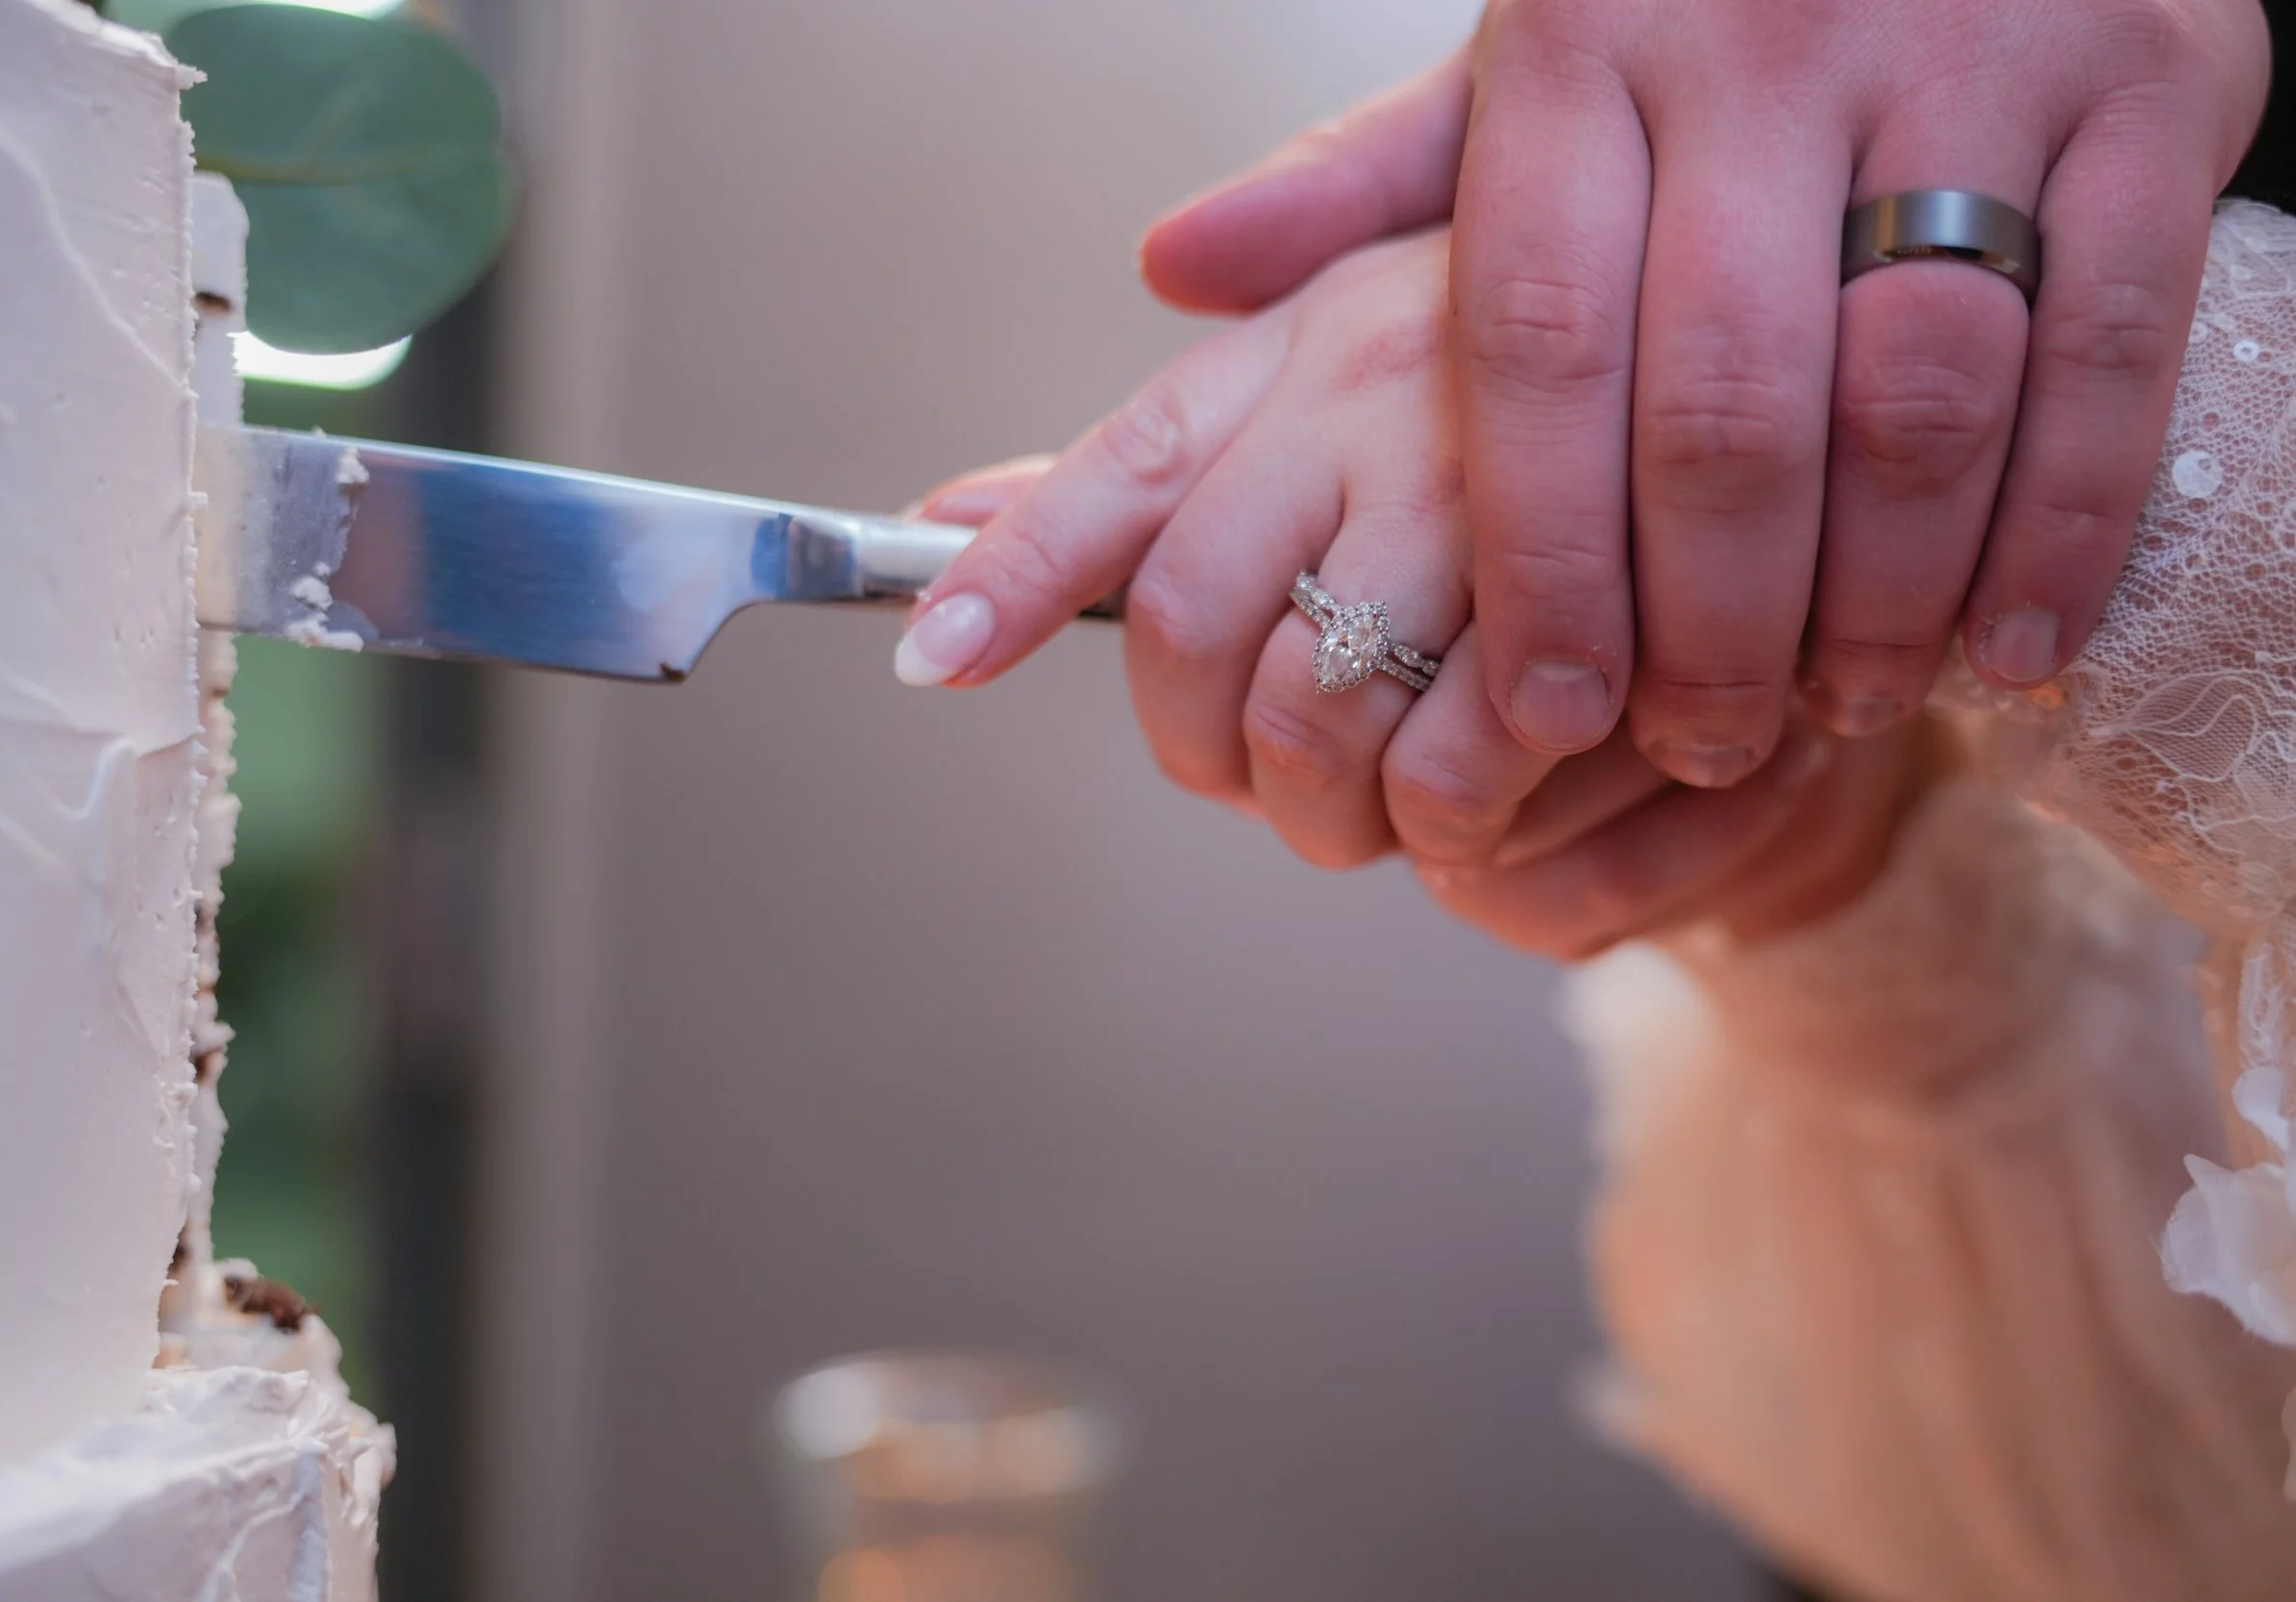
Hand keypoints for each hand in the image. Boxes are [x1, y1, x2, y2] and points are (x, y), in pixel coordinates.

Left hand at [914, 444, 1907, 954]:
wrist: (1817, 423)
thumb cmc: (1544, 433)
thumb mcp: (1357, 388)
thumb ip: (1180, 458)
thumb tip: (957, 510)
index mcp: (1316, 340)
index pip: (1122, 471)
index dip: (1006, 578)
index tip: (932, 665)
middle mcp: (1399, 391)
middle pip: (1194, 628)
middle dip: (1209, 757)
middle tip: (1269, 787)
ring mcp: (1518, 490)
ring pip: (1322, 720)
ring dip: (1329, 815)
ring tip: (1394, 812)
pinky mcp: (1639, 604)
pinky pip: (1471, 781)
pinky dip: (1460, 843)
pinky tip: (1499, 813)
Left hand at [1139, 0, 2268, 787]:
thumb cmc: (1714, 9)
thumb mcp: (1535, 73)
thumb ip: (1372, 188)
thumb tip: (1178, 271)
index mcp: (1586, 53)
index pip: (1534, 343)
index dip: (1544, 555)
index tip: (1548, 712)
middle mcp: (1767, 48)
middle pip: (1722, 405)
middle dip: (1706, 619)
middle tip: (1695, 740)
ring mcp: (1972, 58)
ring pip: (1912, 395)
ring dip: (1874, 600)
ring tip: (1831, 713)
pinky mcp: (2147, 88)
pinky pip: (2105, 353)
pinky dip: (2055, 528)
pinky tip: (2001, 653)